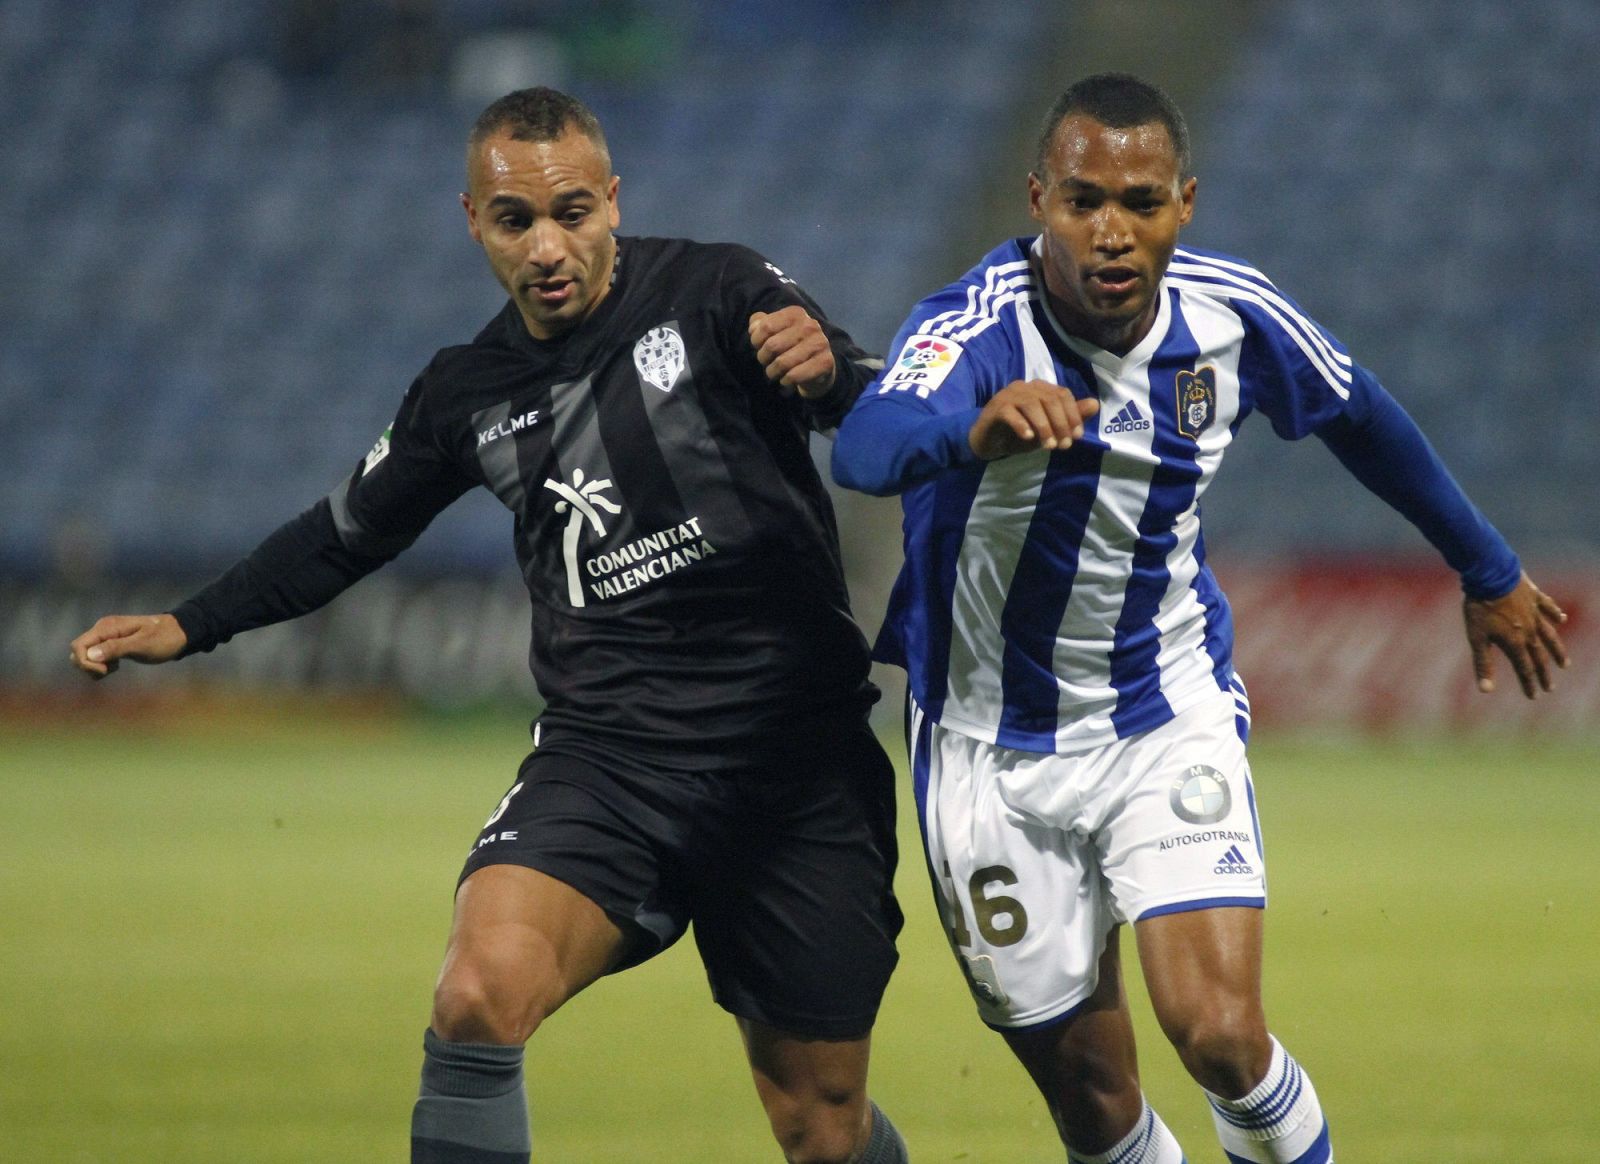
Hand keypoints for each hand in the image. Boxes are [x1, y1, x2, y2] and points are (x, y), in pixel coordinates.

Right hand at [70, 614, 187, 678]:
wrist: (179, 633)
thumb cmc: (164, 638)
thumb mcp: (142, 645)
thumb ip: (116, 648)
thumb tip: (90, 655)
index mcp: (107, 627)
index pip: (78, 646)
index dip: (85, 662)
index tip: (105, 670)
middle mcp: (102, 630)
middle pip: (78, 652)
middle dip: (89, 666)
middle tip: (111, 670)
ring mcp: (106, 637)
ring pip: (85, 656)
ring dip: (95, 667)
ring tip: (116, 667)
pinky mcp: (111, 644)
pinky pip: (95, 658)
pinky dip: (101, 666)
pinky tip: (117, 666)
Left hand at [748, 306, 836, 398]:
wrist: (819, 367)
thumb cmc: (791, 347)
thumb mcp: (775, 332)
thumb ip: (760, 324)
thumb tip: (753, 328)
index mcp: (795, 313)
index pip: (766, 326)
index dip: (756, 340)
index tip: (759, 347)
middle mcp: (810, 325)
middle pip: (772, 345)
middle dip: (763, 358)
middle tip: (767, 363)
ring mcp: (820, 343)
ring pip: (782, 362)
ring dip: (773, 372)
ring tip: (775, 373)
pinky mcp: (825, 362)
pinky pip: (795, 375)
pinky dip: (786, 381)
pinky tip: (787, 380)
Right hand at [969, 379, 1101, 459]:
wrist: (988, 442)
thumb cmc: (1020, 434)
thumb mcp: (1049, 429)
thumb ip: (1069, 417)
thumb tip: (1095, 404)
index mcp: (1039, 388)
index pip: (1062, 394)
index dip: (1073, 414)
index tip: (1077, 436)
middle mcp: (1024, 387)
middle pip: (1049, 399)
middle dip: (1060, 423)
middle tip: (1064, 446)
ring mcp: (1008, 395)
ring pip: (1031, 404)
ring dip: (1044, 427)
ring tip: (1049, 446)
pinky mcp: (995, 408)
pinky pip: (1010, 412)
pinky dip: (1021, 424)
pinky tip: (1028, 438)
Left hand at [1463, 573, 1567, 697]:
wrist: (1489, 575)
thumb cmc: (1480, 607)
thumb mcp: (1477, 638)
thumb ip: (1483, 664)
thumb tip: (1485, 691)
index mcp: (1514, 641)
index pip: (1524, 668)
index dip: (1529, 683)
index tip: (1534, 696)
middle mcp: (1529, 630)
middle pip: (1539, 656)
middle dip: (1544, 674)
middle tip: (1550, 688)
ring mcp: (1534, 613)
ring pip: (1550, 635)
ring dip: (1557, 651)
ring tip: (1565, 664)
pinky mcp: (1534, 597)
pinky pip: (1548, 608)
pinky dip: (1555, 615)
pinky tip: (1562, 619)